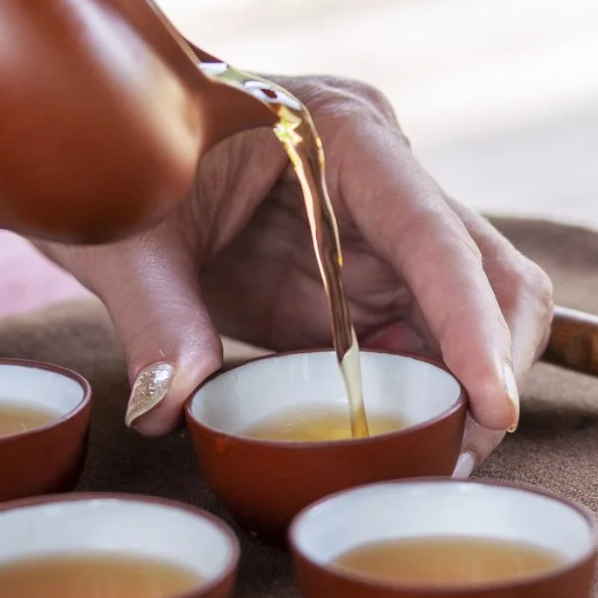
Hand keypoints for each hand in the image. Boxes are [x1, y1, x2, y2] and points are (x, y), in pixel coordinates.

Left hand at [36, 78, 553, 470]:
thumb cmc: (119, 158)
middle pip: (490, 272)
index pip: (435, 235)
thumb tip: (175, 404)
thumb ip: (156, 315)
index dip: (471, 323)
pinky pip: (420, 345)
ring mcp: (382, 232)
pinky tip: (393, 440)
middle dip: (493, 363)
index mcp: (344, 135)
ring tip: (430, 462)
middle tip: (460, 455)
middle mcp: (387, 177)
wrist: (103, 146)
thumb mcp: (128, 235)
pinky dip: (421, 395)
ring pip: (472, 315)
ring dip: (464, 388)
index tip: (493, 406)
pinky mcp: (362, 281)